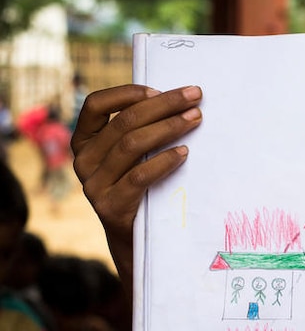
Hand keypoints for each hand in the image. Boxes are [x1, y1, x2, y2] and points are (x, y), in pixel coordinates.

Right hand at [71, 84, 202, 288]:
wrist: (133, 240)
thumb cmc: (139, 188)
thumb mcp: (132, 157)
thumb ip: (138, 131)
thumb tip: (177, 98)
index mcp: (84, 141)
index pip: (95, 105)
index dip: (127, 93)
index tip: (160, 89)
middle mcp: (83, 161)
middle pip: (124, 122)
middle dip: (163, 105)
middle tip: (195, 96)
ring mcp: (93, 185)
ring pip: (133, 145)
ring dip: (169, 127)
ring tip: (195, 119)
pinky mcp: (110, 207)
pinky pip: (139, 176)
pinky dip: (164, 161)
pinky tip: (184, 153)